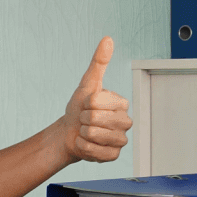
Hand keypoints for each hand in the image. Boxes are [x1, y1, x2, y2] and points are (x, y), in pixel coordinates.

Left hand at [60, 37, 131, 162]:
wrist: (70, 132)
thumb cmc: (79, 108)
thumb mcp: (87, 83)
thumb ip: (98, 62)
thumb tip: (107, 40)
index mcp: (122, 103)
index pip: (97, 102)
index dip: (85, 104)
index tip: (87, 105)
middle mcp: (126, 122)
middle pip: (95, 119)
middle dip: (83, 119)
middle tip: (86, 120)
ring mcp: (121, 140)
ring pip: (94, 135)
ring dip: (83, 133)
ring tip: (86, 131)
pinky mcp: (113, 156)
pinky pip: (93, 151)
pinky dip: (83, 147)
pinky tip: (86, 144)